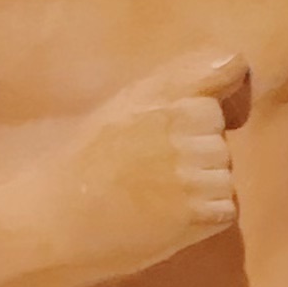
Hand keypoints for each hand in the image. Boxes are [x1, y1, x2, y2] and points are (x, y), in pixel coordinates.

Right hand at [50, 46, 243, 284]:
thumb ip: (168, 93)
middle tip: (154, 171)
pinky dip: (204, 217)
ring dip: (202, 187)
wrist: (56, 220)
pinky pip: (225, 207)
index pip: (229, 67)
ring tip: (157, 197)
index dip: (231, 87)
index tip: (220, 107)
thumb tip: (218, 92)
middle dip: (199, 151)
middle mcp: (185, 121)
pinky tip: (165, 217)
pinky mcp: (203, 209)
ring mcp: (196, 166)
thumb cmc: (80, 166)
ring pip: (224, 173)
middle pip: (220, 133)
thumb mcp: (121, 108)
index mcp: (162, 91)